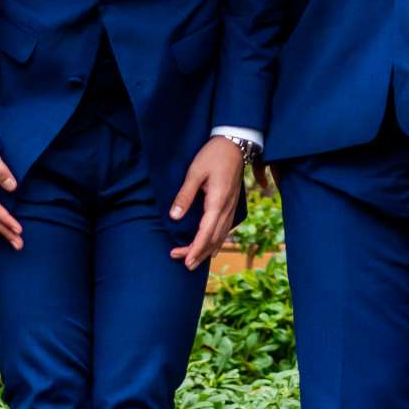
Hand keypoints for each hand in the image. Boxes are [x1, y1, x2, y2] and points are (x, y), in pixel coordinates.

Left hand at [169, 136, 245, 269]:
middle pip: (213, 239)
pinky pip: (225, 230)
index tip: (185, 260)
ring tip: (192, 261)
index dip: (196, 249)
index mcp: (218, 202)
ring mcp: (231, 209)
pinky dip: (216, 242)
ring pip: (220, 237)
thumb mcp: (195, 173)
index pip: (206, 232)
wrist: (235, 144)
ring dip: (206, 250)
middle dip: (198, 253)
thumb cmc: (213, 155)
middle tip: (183, 264)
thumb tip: (174, 217)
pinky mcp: (231, 206)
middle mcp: (227, 209)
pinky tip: (210, 249)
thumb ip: (184, 196)